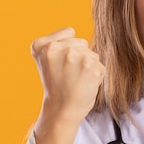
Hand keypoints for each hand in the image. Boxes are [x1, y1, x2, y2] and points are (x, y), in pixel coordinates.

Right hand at [30, 27, 104, 143]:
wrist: (62, 111)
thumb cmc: (57, 86)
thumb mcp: (46, 60)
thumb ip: (58, 42)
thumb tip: (74, 31)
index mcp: (41, 45)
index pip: (70, 32)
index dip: (68, 49)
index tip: (59, 66)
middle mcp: (57, 48)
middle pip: (83, 43)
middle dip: (80, 57)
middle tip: (68, 76)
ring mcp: (74, 57)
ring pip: (93, 54)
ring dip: (89, 67)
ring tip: (76, 81)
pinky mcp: (90, 67)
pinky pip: (101, 66)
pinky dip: (97, 76)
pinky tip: (85, 85)